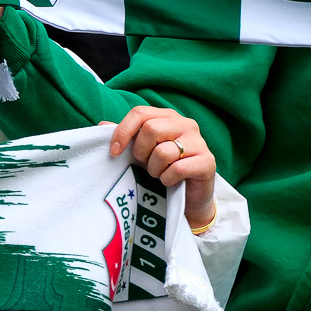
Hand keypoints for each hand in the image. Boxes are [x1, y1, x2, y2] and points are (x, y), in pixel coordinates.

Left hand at [108, 106, 217, 230]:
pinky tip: (170, 181)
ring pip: (163, 151)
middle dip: (141, 152)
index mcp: (168, 117)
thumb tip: (102, 124)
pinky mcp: (208, 161)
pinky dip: (167, 179)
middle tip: (144, 164)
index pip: (140, 112)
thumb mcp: (140, 152)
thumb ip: (125, 137)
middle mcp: (186, 124)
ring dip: (154, 169)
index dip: (123, 131)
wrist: (187, 197)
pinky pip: (177, 168)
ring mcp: (199, 142)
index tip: (114, 152)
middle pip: (151, 129)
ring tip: (159, 173)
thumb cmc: (161, 169)